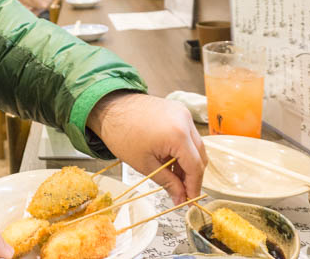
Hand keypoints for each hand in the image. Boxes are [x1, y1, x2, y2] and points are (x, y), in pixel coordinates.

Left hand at [86, 91, 206, 204]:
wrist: (109, 108)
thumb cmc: (122, 135)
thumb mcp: (145, 164)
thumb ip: (168, 182)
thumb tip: (180, 198)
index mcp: (178, 135)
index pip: (195, 166)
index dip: (194, 186)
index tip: (190, 200)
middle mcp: (185, 120)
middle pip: (200, 155)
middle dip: (192, 175)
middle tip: (181, 192)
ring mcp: (182, 113)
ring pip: (195, 144)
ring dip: (187, 162)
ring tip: (172, 176)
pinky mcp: (177, 109)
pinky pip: (187, 133)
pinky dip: (182, 148)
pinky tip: (170, 159)